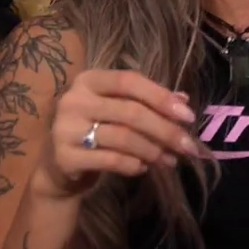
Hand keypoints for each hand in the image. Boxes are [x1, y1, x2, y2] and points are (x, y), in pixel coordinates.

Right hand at [34, 69, 202, 198]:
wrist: (59, 166)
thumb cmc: (96, 129)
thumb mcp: (119, 110)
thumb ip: (148, 101)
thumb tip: (184, 100)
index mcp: (88, 80)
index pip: (129, 81)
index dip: (161, 97)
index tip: (188, 116)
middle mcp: (73, 100)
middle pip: (130, 112)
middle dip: (165, 130)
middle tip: (188, 146)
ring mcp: (64, 128)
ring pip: (123, 137)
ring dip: (153, 151)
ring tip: (170, 160)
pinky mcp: (64, 156)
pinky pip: (110, 160)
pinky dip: (134, 165)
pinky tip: (144, 168)